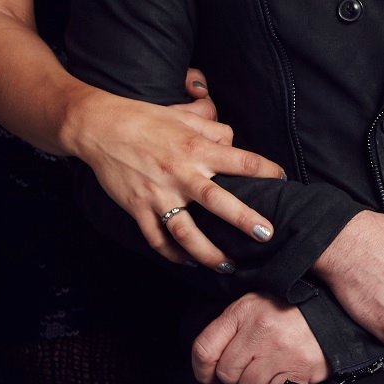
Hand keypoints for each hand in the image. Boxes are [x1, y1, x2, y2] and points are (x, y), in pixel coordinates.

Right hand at [66, 69, 284, 268]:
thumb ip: (213, 130)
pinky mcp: (137, 208)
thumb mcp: (185, 117)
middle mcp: (181, 174)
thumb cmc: (147, 119)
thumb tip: (233, 141)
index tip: (282, 179)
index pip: (241, 161)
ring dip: (208, 252)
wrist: (100, 128)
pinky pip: (157, 239)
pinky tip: (188, 262)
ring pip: (186, 232)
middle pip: (219, 202)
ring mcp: (158, 195)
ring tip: (228, 266)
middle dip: (244, 220)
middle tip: (266, 235)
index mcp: (197, 149)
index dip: (266, 170)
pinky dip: (173, 254)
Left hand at [192, 292, 328, 383]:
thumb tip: (209, 368)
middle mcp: (261, 329)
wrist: (335, 316)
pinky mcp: (299, 368)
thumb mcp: (256, 306)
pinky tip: (287, 370)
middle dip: (236, 376)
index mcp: (244, 310)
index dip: (202, 370)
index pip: (203, 349)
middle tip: (253, 366)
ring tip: (273, 366)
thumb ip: (230, 329)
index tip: (210, 376)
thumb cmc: (290, 313)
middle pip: (226, 374)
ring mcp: (281, 350)